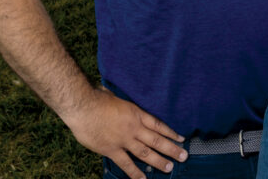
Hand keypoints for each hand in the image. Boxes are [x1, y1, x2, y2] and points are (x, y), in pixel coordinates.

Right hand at [64, 87, 186, 178]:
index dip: (170, 132)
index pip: (158, 124)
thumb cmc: (98, 98)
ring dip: (159, 161)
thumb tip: (126, 101)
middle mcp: (134, 127)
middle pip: (157, 139)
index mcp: (136, 113)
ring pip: (146, 152)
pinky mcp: (112, 150)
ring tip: (170, 167)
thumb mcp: (119, 97)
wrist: (84, 107)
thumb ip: (125, 104)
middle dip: (171, 148)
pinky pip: (126, 164)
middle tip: (184, 156)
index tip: (180, 138)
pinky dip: (135, 173)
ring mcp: (124, 140)